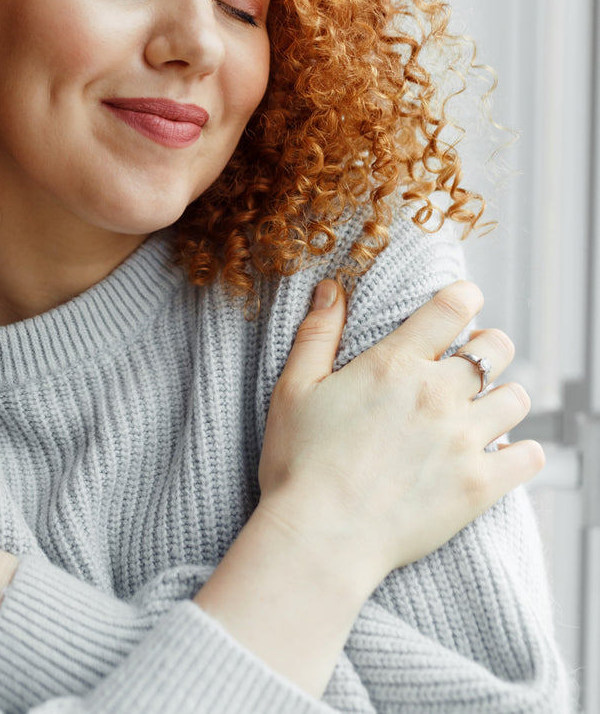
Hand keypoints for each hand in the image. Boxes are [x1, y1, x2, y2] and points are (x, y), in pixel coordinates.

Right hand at [257, 279, 543, 588]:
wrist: (321, 536)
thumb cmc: (299, 462)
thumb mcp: (294, 387)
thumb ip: (317, 333)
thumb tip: (331, 287)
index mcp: (393, 364)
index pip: (452, 307)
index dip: (464, 297)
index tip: (461, 304)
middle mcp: (437, 395)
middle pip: (496, 347)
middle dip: (487, 346)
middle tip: (466, 363)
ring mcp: (463, 441)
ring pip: (516, 398)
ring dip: (502, 396)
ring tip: (480, 409)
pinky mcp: (479, 486)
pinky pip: (529, 456)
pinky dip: (520, 451)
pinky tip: (497, 453)